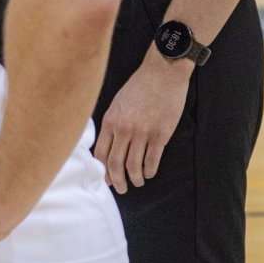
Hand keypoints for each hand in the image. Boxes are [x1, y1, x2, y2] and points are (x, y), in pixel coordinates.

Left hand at [92, 48, 190, 193]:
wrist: (162, 73)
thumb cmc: (140, 86)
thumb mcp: (117, 103)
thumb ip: (112, 123)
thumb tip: (108, 143)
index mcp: (110, 121)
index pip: (100, 153)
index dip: (102, 170)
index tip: (106, 179)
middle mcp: (124, 129)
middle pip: (115, 164)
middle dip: (117, 181)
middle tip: (121, 189)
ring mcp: (142, 132)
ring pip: (133, 165)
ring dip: (135, 179)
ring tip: (137, 182)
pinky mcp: (160, 134)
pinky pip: (152, 160)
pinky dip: (149, 171)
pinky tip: (149, 173)